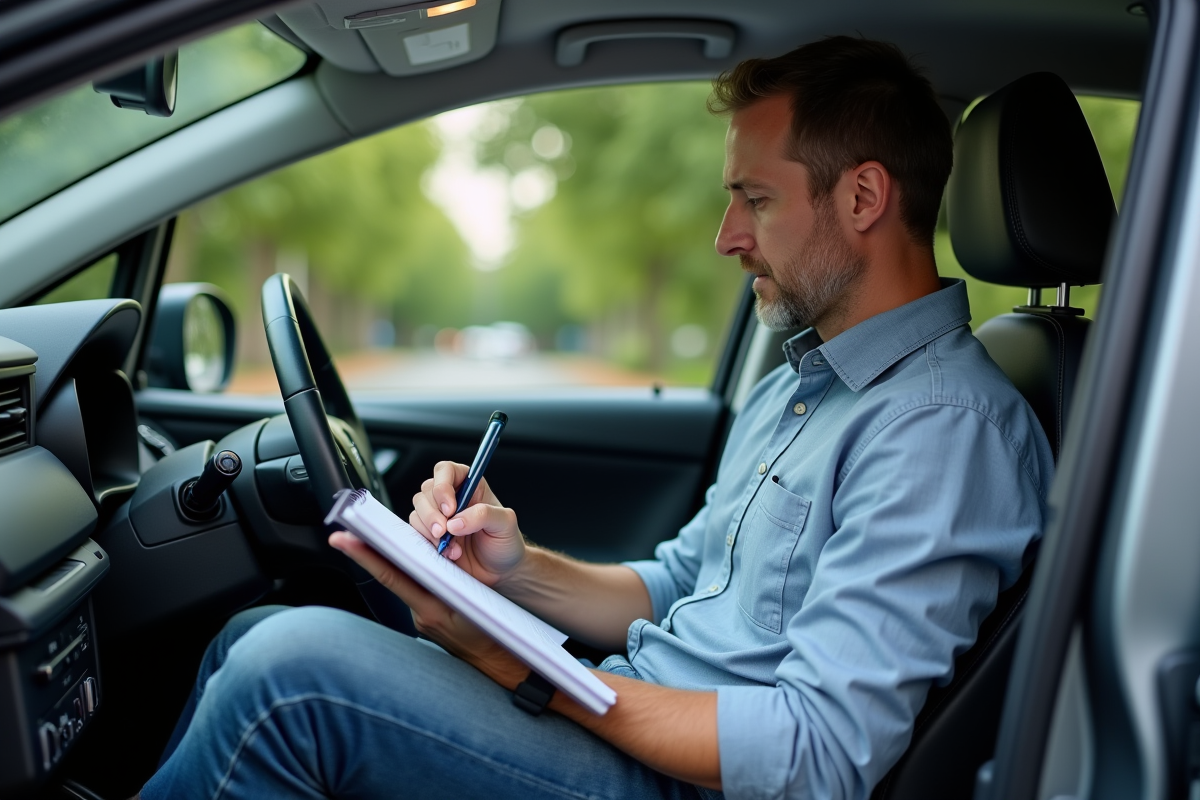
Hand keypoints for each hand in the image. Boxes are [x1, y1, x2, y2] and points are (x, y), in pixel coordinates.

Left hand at [329, 531, 528, 688]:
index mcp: (432, 608)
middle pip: (390, 576)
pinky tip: (404, 563)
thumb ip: (454, 581)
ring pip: (402, 582)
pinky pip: (413, 591)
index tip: (345, 540)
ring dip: (388, 563)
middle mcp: (421, 614)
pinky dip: (407, 575)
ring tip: (370, 541)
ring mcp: (421, 618)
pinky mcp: (425, 619)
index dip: (368, 556)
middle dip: (366, 554)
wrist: (495, 662)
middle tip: (342, 537)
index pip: (393, 575)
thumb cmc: (492, 634)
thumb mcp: (476, 603)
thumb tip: (435, 558)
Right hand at [409, 460, 526, 586]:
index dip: (443, 486)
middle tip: (445, 531)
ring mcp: (438, 516)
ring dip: (431, 530)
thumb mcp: (506, 523)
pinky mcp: (430, 535)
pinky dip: (430, 544)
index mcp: (470, 485)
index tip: (450, 508)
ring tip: (453, 547)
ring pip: (418, 511)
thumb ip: (484, 515)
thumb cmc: (505, 542)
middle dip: (433, 513)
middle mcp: (451, 497)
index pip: (446, 471)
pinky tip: (449, 553)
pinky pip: (417, 532)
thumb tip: (455, 521)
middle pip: (427, 491)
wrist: (499, 571)